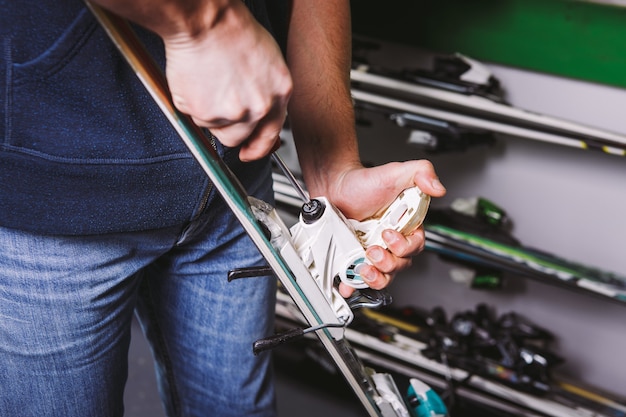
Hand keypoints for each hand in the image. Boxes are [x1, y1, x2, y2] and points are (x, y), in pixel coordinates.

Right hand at [162, 0, 291, 160]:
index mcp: (279, 93)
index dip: (258, 147)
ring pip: (216, 129)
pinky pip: (195, 118)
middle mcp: (259, 107)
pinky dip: (192, 104)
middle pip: (240, 137)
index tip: (250, 152)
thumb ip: (265, 92)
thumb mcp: (267, 61)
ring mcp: (232, 113)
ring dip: (209, 114)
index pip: (271, 134)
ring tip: (207, 84)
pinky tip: (196, 81)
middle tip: (218, 108)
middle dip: (228, 128)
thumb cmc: (232, 30)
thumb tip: (257, 114)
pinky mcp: (205, 112)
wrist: (206, 21)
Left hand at [327, 160, 445, 296]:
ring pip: (383, 276)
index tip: (389, 234)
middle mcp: (390, 242)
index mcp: (405, 226)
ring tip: (364, 268)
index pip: (415, 246)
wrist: (335, 185)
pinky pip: (357, 278)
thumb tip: (438, 187)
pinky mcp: (354, 258)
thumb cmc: (365, 182)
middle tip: (373, 250)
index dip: (405, 246)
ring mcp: (372, 252)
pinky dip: (353, 285)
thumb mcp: (395, 172)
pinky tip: (348, 283)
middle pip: (400, 265)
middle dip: (388, 262)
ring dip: (375, 278)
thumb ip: (421, 173)